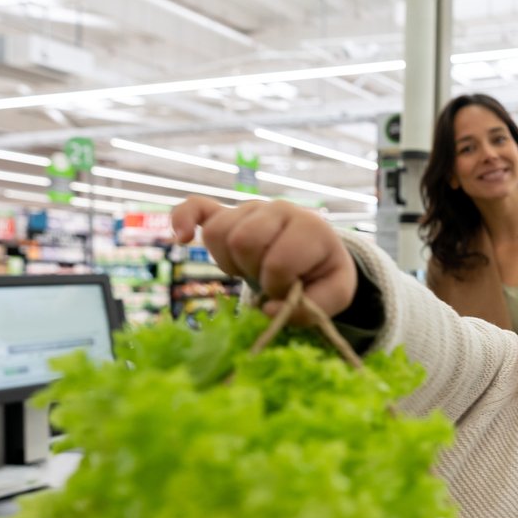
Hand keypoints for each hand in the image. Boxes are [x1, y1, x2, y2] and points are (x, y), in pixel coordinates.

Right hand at [170, 197, 356, 322]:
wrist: (317, 252)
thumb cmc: (323, 273)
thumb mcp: (335, 295)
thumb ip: (311, 309)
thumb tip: (268, 310)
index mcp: (310, 228)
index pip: (278, 262)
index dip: (278, 286)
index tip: (289, 290)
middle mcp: (278, 210)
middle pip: (242, 240)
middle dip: (251, 271)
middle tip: (267, 279)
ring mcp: (251, 208)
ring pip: (217, 231)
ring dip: (228, 261)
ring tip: (248, 268)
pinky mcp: (228, 212)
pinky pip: (195, 207)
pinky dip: (183, 220)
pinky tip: (182, 237)